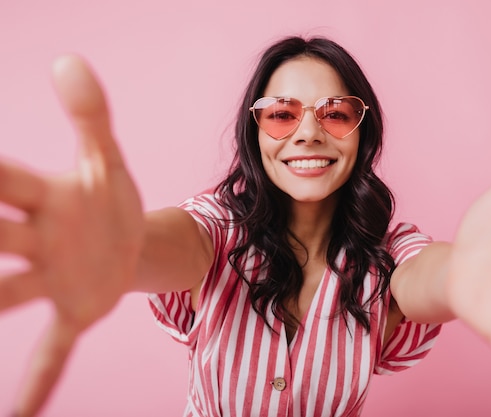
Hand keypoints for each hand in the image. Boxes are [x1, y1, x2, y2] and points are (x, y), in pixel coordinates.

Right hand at [0, 56, 143, 415]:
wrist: (132, 236)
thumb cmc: (107, 195)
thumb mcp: (106, 156)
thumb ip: (90, 114)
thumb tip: (69, 60)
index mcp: (43, 198)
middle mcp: (35, 240)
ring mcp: (53, 278)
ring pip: (3, 295)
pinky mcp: (76, 310)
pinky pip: (52, 349)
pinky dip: (38, 379)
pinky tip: (19, 416)